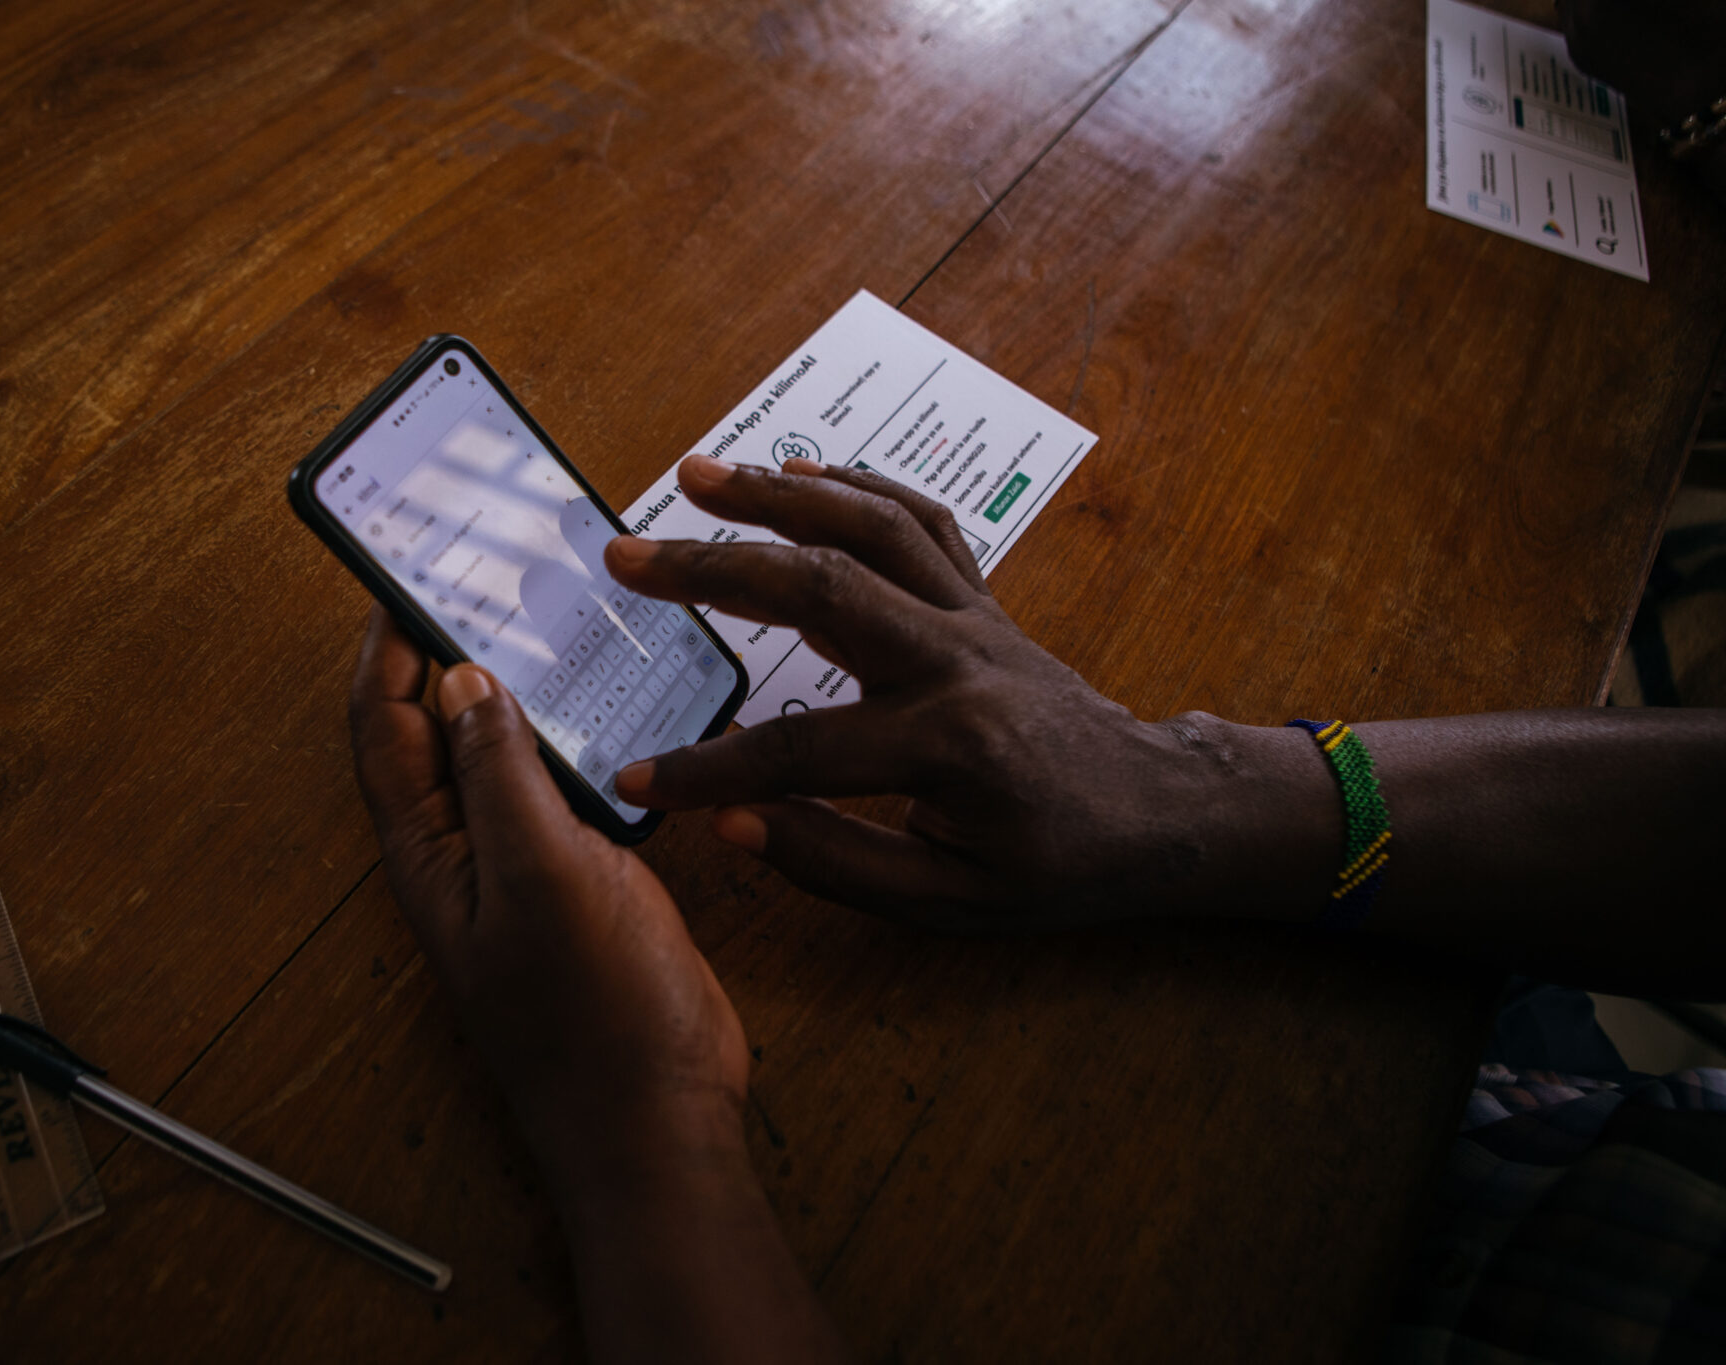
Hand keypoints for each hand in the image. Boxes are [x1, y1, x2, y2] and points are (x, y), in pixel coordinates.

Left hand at [347, 608, 748, 1194]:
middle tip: (485, 571)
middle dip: (453, 648)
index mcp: (431, 851)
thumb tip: (466, 682)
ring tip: (549, 613)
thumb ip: (498, 775)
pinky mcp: (588, 873)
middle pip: (441, 727)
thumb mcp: (540, 877)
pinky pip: (569, 784)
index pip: (386, 725)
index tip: (404, 573)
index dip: (384, 648)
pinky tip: (615, 699)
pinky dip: (582, 735)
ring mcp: (529, 862)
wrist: (658, 1111)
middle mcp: (469, 850)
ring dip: (523, 687)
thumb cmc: (591, 1019)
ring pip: (510, 751)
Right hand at [603, 456, 1291, 931]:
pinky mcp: (982, 598)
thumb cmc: (1051, 865)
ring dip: (778, 493)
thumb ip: (836, 860)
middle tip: (628, 555)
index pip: (794, 750)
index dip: (707, 769)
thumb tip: (734, 821)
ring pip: (870, 528)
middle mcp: (954, 661)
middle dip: (714, 568)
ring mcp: (972, 617)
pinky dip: (859, 485)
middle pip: (820, 588)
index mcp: (942, 745)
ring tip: (696, 474)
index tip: (637, 778)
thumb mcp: (945, 899)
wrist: (1153, 811)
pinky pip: (920, 521)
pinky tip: (798, 469)